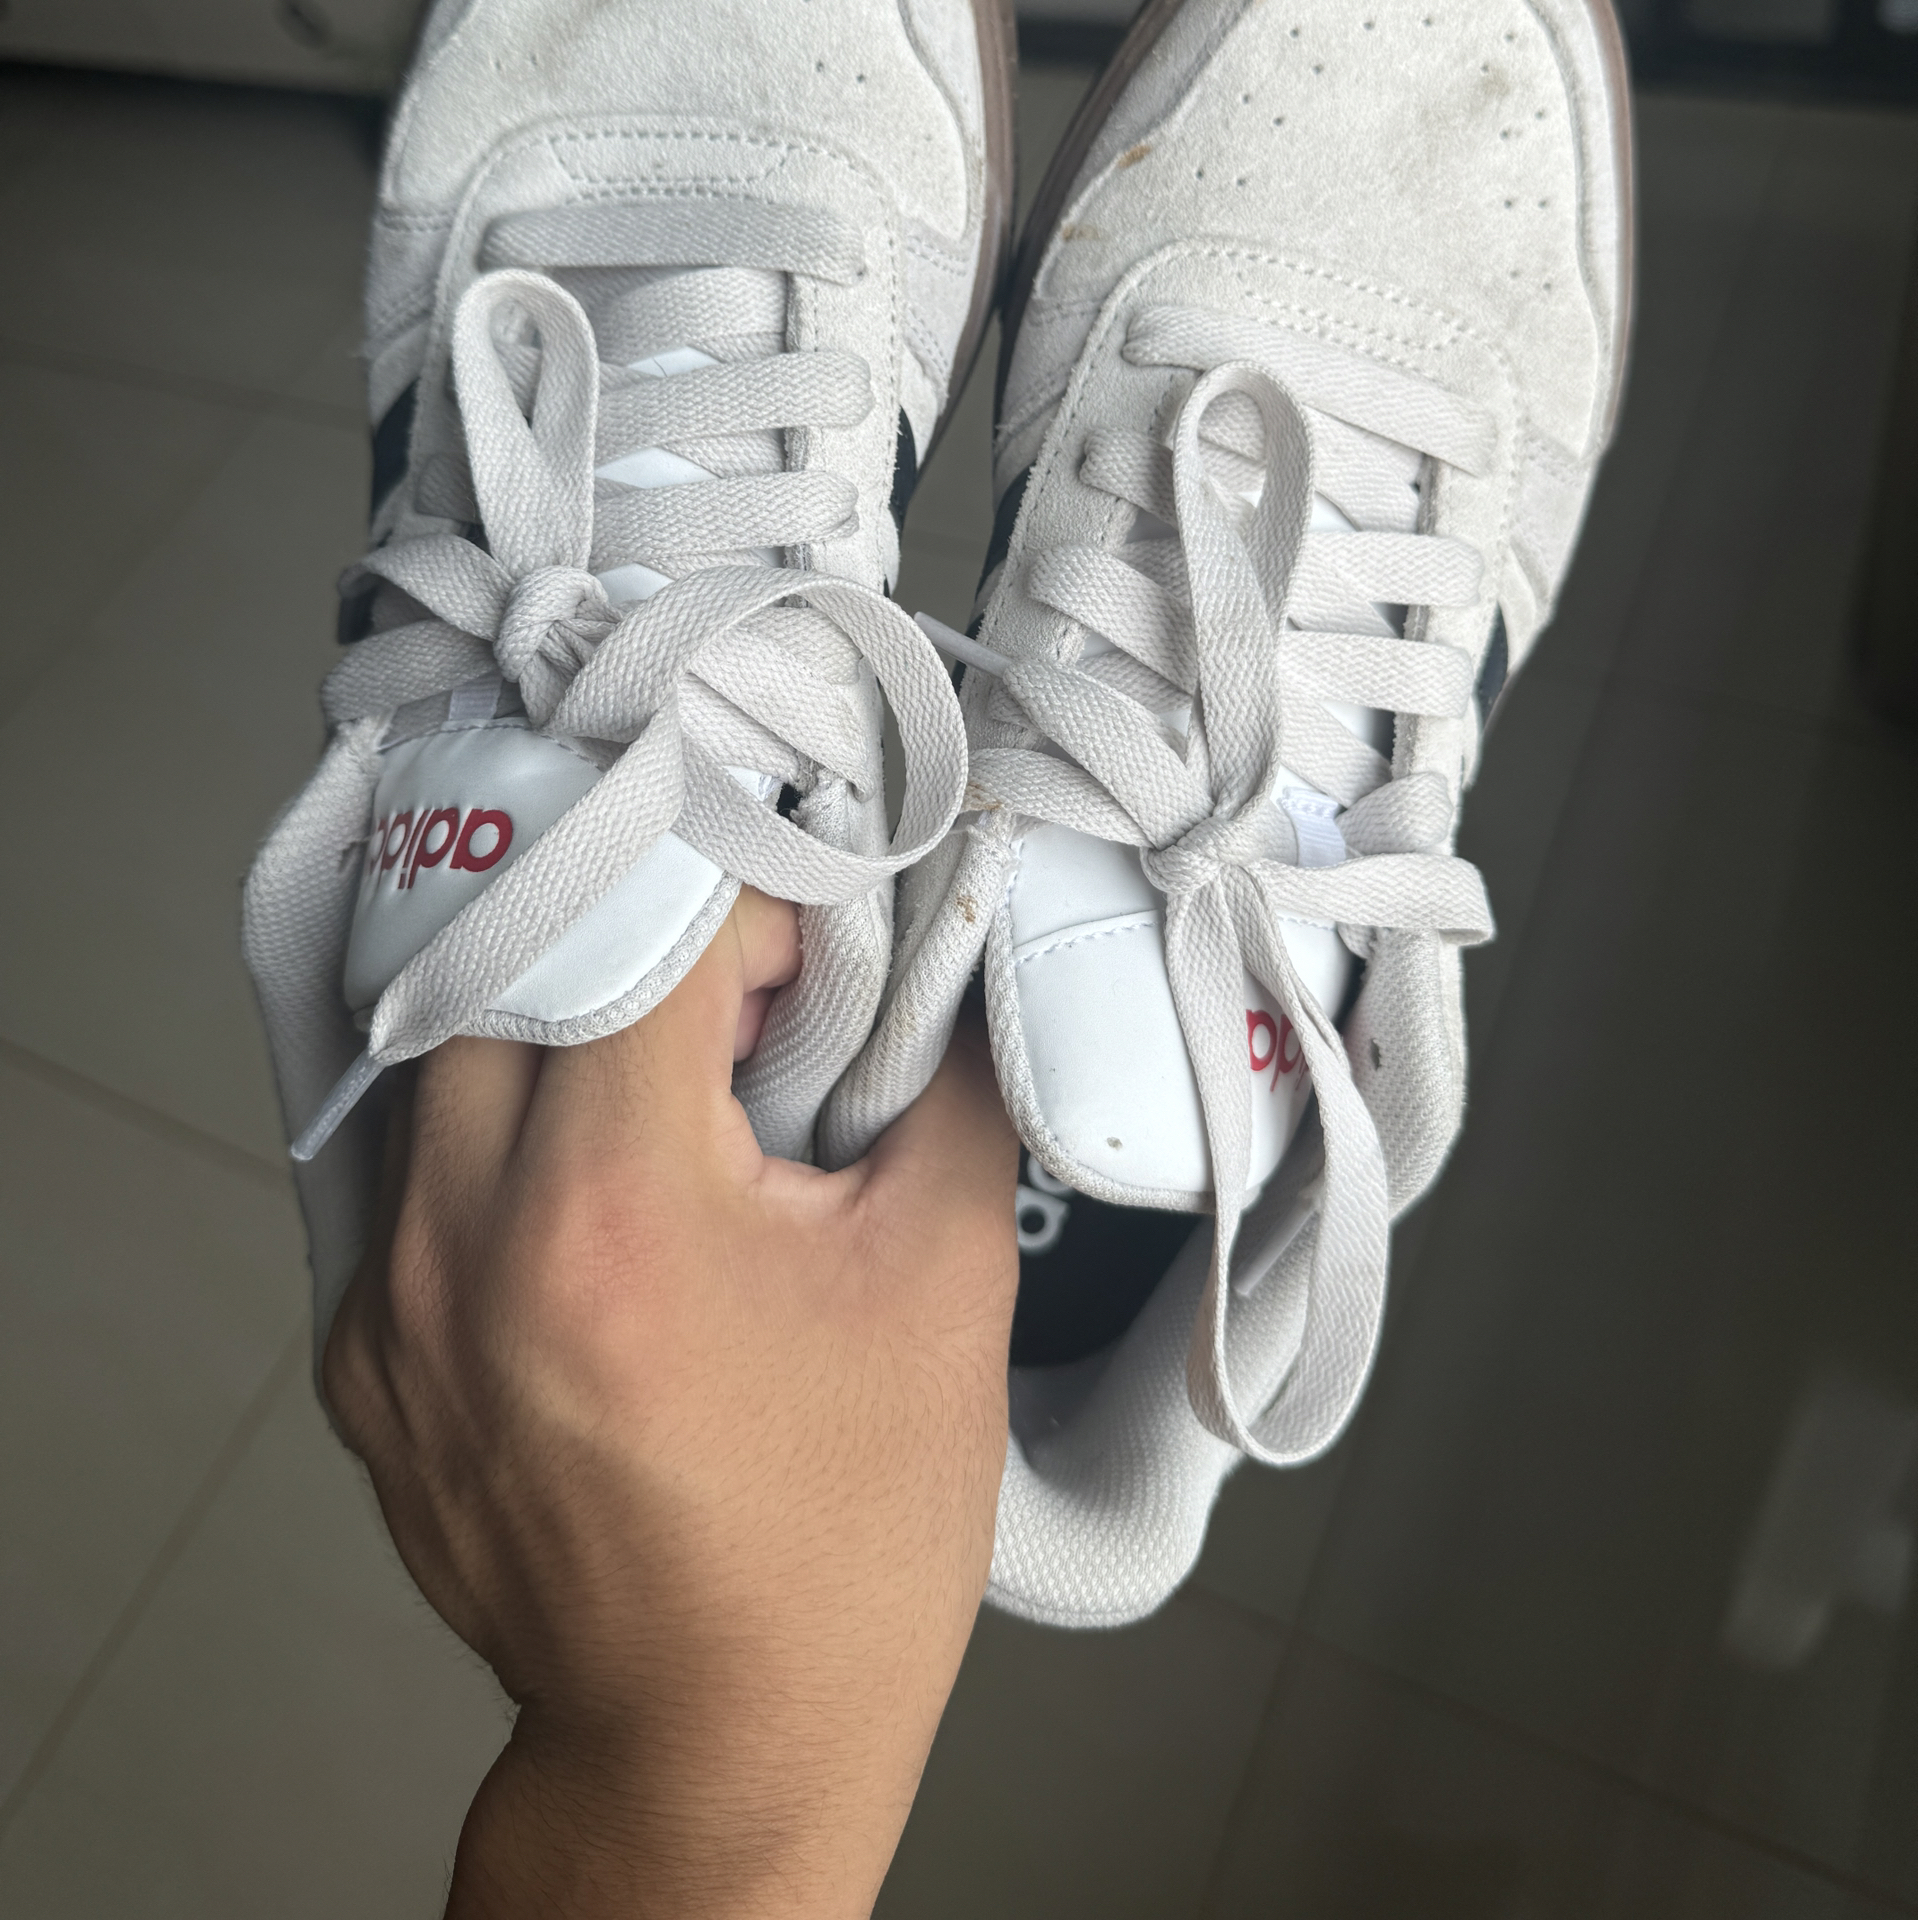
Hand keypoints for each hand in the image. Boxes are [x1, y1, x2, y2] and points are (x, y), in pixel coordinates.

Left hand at [324, 891, 1017, 1917]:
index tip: (809, 959)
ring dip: (561, 1027)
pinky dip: (501, 1135)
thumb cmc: (842, 1545)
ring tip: (671, 1103)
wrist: (718, 1742)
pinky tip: (597, 1195)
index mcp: (611, 1212)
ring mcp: (387, 1308)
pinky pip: (408, 1167)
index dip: (747, 908)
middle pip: (520, 960)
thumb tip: (944, 950)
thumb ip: (947, 1074)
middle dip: (643, 942)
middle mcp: (460, 1245)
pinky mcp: (361, 1356)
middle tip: (742, 1010)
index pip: (641, 924)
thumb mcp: (946, 1276)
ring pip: (447, 1053)